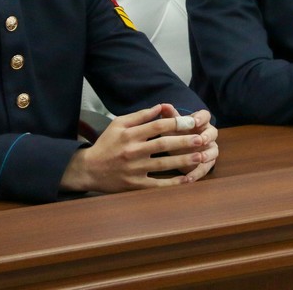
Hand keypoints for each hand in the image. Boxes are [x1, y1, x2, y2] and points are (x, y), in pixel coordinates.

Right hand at [60, 104, 217, 193]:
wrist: (88, 170)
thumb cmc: (106, 144)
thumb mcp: (119, 124)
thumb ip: (140, 115)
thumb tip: (162, 106)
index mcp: (130, 135)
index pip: (157, 126)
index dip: (176, 123)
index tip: (192, 122)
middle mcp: (133, 151)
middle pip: (163, 144)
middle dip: (185, 141)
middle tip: (203, 138)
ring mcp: (134, 170)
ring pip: (163, 164)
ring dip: (184, 160)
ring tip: (201, 156)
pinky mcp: (135, 185)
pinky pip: (158, 184)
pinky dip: (173, 183)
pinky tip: (188, 179)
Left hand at [159, 105, 218, 179]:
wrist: (177, 150)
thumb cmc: (175, 134)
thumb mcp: (171, 125)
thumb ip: (169, 115)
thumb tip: (163, 105)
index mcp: (200, 122)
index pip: (205, 116)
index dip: (201, 118)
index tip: (195, 121)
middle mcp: (207, 134)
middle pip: (213, 133)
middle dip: (207, 136)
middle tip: (201, 140)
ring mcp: (209, 149)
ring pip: (213, 151)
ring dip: (207, 155)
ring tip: (200, 159)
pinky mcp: (207, 163)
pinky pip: (205, 168)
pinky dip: (198, 173)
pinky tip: (189, 178)